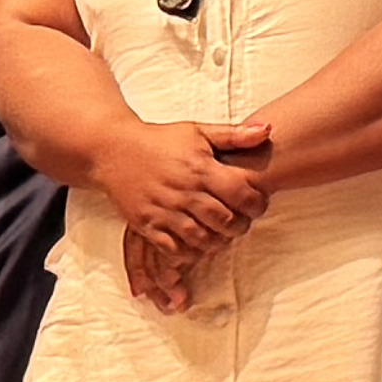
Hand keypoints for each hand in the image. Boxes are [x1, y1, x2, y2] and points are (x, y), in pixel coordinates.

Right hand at [98, 115, 274, 285]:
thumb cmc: (160, 140)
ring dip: (217, 242)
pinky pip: (173, 249)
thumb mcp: (197, 131)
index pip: (241, 194)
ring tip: (221, 234)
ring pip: (201, 239)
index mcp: (200, 168)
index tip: (257, 204)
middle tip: (241, 223)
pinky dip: (190, 252)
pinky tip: (196, 243)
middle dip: (240, 226)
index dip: (257, 204)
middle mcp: (183, 191)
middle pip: (224, 221)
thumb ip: (234, 135)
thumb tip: (268, 129)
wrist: (113, 150)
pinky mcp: (146, 225)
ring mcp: (164, 210)